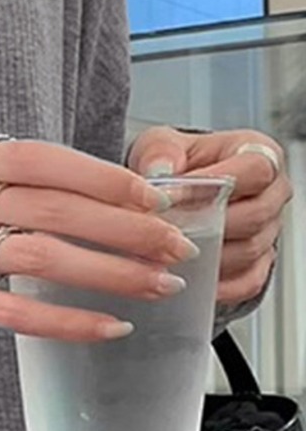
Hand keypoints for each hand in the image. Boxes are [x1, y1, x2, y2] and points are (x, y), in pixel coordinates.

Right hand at [0, 138, 197, 341]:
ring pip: (37, 257)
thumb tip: (137, 203)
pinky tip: (108, 327)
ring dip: (108, 273)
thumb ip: (37, 189)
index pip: (43, 160)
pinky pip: (11, 311)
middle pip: (50, 210)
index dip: (103, 178)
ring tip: (156, 286)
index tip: (157, 201)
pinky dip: (67, 321)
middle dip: (124, 230)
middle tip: (175, 249)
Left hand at [127, 127, 291, 304]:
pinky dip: (219, 285)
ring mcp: (268, 229)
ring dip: (209, 256)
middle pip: (255, 215)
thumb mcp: (160, 145)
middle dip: (209, 226)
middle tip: (167, 233)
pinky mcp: (258, 262)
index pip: (255, 169)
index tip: (174, 196)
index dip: (216, 184)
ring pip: (249, 250)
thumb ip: (160, 153)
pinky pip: (248, 281)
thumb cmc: (174, 165)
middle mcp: (271, 192)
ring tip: (169, 256)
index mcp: (256, 153)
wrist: (172, 193)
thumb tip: (159, 172)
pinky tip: (189, 281)